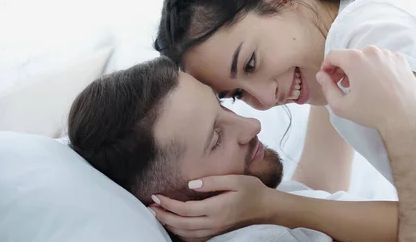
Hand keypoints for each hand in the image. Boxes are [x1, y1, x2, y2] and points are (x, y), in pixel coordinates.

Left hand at [149, 175, 270, 240]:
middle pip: (181, 224)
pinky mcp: (217, 232)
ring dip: (169, 225)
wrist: (266, 208)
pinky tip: (174, 226)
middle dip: (162, 216)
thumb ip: (212, 181)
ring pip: (185, 234)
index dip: (168, 204)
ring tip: (157, 215)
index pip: (185, 209)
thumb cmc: (252, 190)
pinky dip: (180, 233)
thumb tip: (191, 184)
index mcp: (216, 208)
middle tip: (148, 207)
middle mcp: (213, 222)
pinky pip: (194, 238)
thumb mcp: (235, 180)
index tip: (156, 196)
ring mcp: (215, 230)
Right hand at [316, 46, 415, 132]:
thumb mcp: (340, 105)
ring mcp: (388, 54)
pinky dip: (376, 68)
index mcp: (355, 59)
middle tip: (344, 85)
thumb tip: (321, 75)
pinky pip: (382, 60)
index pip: (333, 55)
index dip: (326, 66)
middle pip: (350, 55)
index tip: (328, 78)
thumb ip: (326, 87)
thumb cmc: (371, 112)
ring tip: (362, 85)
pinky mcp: (401, 60)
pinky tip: (378, 83)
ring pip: (367, 57)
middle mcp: (372, 51)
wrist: (404, 118)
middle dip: (343, 68)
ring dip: (360, 68)